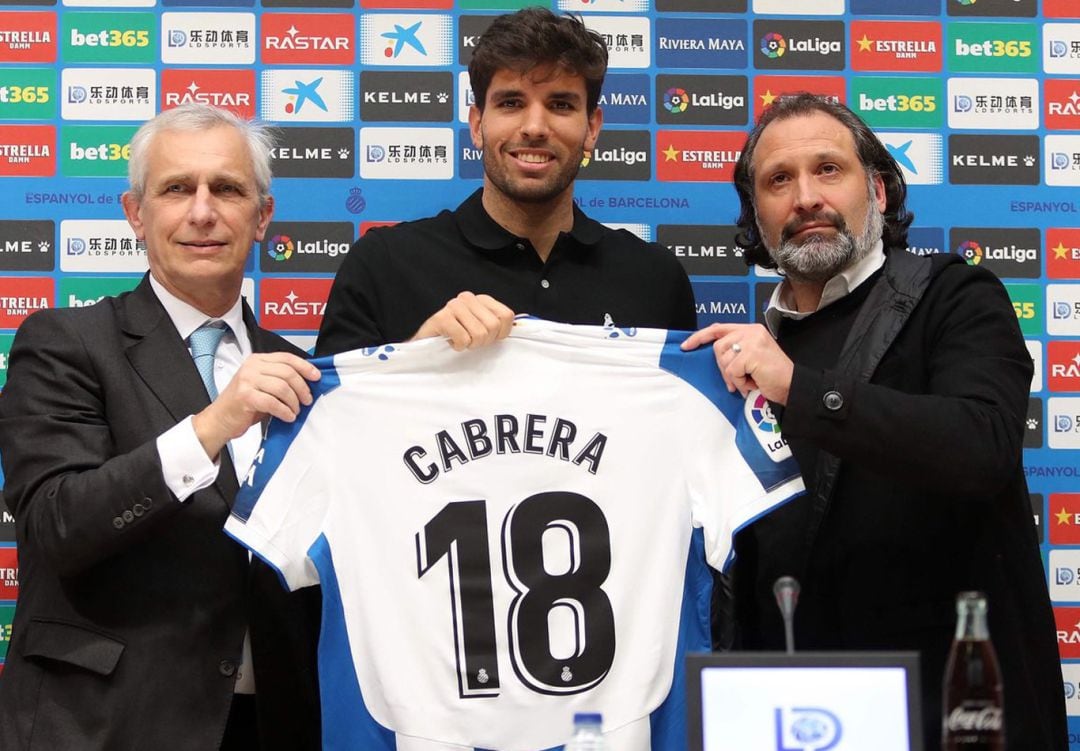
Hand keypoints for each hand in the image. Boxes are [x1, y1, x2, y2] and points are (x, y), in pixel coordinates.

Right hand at [192, 353, 320, 459]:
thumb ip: (280, 379)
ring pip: (282, 387)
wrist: (220, 419)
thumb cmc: (244, 404)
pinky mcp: (245, 396)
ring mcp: (247, 380)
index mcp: (257, 360)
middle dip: (302, 388)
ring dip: (294, 402)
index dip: (305, 367)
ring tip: (295, 410)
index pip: (287, 358)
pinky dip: (284, 411)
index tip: (317, 377)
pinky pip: (273, 402)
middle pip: (287, 373)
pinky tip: (288, 417)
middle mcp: (252, 367)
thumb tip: (308, 382)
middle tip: (307, 400)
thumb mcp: (262, 385)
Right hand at [410, 292, 514, 350]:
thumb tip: (520, 327)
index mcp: (482, 299)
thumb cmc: (457, 337)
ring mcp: (454, 306)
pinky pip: (463, 339)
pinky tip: (450, 341)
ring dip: (470, 344)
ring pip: (479, 334)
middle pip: (493, 326)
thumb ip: (499, 325)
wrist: (427, 343)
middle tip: (470, 341)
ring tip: (460, 340)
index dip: (500, 334)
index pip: (506, 316)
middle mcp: (468, 298)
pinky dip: (458, 346)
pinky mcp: (442, 317)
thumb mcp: (483, 328)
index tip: (488, 338)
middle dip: (484, 341)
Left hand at [681, 323, 793, 403]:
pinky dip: (739, 382)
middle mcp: (751, 331)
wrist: (792, 386)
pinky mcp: (752, 353)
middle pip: (718, 347)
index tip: (686, 346)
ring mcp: (752, 341)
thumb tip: (715, 357)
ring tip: (749, 380)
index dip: (700, 337)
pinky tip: (752, 383)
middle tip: (736, 381)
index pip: (719, 328)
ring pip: (724, 360)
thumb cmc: (772, 376)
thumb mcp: (751, 358)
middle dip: (723, 368)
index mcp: (750, 330)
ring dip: (733, 377)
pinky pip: (732, 371)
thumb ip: (735, 351)